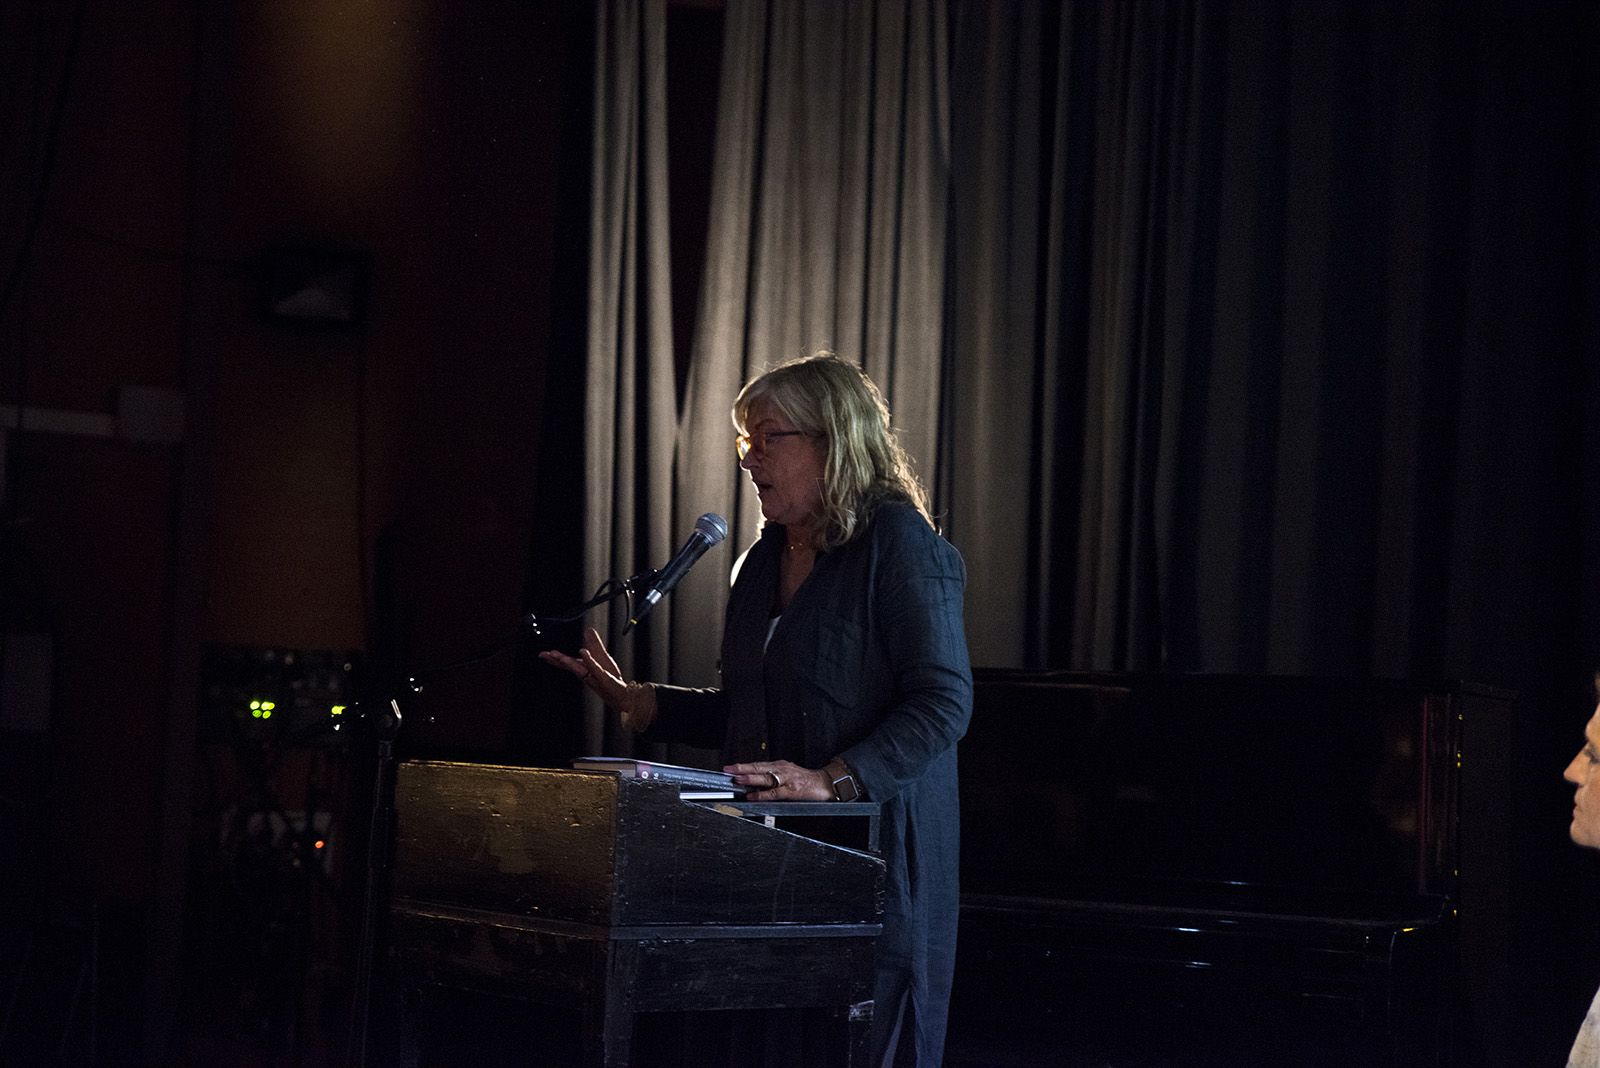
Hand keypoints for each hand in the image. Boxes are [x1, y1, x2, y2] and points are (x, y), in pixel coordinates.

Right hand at [538, 626, 656, 731]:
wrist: (621, 694)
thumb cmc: (611, 678)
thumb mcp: (601, 656)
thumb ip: (594, 644)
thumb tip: (588, 630)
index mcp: (584, 668)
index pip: (567, 662)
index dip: (555, 658)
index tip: (544, 654)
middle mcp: (586, 673)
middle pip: (570, 666)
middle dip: (558, 661)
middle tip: (546, 655)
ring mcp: (594, 676)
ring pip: (579, 669)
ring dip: (569, 662)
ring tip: (560, 657)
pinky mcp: (604, 678)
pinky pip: (595, 669)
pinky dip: (589, 661)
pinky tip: (583, 652)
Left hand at [725, 760, 831, 801]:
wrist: (825, 783)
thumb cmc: (805, 780)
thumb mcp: (788, 774)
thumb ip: (773, 777)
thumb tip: (754, 783)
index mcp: (780, 765)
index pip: (758, 764)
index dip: (743, 766)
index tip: (730, 767)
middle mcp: (782, 769)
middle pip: (758, 767)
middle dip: (742, 768)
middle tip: (728, 769)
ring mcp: (786, 780)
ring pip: (765, 778)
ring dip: (750, 778)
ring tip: (738, 779)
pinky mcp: (791, 791)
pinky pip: (773, 792)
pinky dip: (762, 794)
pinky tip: (753, 795)